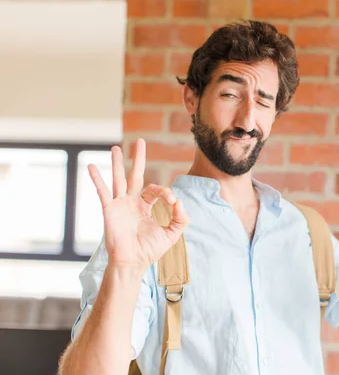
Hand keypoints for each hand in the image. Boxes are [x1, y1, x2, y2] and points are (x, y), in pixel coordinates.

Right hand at [88, 138, 189, 271]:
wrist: (133, 263)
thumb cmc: (149, 251)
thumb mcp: (172, 234)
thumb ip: (181, 219)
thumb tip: (180, 202)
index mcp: (145, 206)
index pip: (156, 189)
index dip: (166, 192)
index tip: (172, 201)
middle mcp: (132, 202)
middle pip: (135, 175)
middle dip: (138, 158)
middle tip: (140, 141)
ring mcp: (120, 205)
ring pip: (119, 179)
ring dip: (117, 163)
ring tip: (115, 148)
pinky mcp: (110, 210)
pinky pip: (103, 192)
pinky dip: (97, 179)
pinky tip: (91, 166)